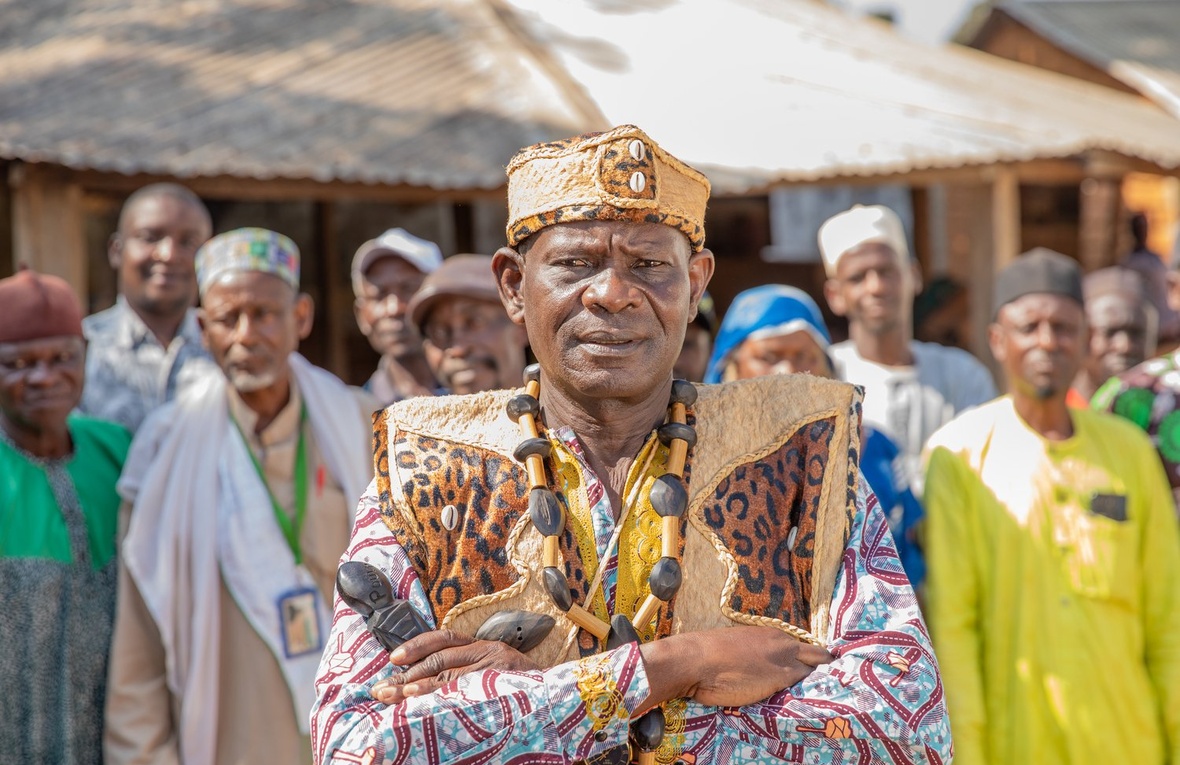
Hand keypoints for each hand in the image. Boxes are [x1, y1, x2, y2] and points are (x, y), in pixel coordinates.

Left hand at [370, 629, 540, 704]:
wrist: (559, 701)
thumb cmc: (524, 691)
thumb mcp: (496, 675)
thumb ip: (468, 673)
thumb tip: (424, 684)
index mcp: (485, 647)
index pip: (444, 640)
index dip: (417, 647)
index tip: (393, 660)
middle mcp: (489, 653)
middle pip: (439, 658)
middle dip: (407, 673)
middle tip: (382, 689)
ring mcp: (495, 670)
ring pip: (447, 674)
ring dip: (416, 686)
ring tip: (394, 696)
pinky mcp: (500, 686)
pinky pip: (462, 692)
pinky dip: (438, 697)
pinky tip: (421, 704)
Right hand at [638, 626, 833, 711]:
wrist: (697, 660)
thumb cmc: (708, 655)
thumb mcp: (737, 648)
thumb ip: (756, 655)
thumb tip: (759, 667)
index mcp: (770, 634)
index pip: (802, 647)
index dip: (810, 660)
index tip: (815, 670)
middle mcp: (782, 643)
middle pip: (817, 656)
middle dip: (825, 668)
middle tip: (834, 682)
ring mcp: (784, 660)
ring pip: (815, 671)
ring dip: (822, 682)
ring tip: (835, 692)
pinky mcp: (782, 678)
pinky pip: (806, 686)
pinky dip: (814, 692)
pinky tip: (823, 700)